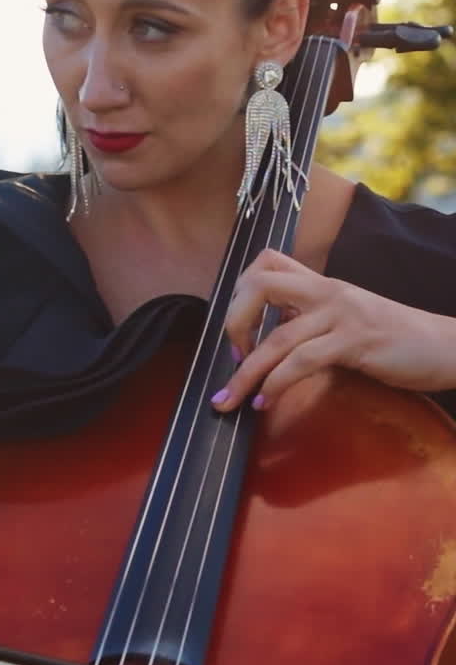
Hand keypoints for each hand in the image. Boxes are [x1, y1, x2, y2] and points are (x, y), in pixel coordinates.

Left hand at [210, 248, 455, 411]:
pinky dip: (276, 385)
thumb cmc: (393, 339)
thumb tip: (268, 343)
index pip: (266, 262)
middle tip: (233, 357)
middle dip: (233, 322)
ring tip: (230, 400)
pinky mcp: (355, 342)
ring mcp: (341, 314)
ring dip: (246, 374)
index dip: (240, 292)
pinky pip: (303, 361)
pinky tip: (266, 402)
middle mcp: (327, 291)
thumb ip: (309, 321)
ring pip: (277, 337)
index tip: (239, 331)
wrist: (444, 346)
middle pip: (260, 284)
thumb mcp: (344, 320)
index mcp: (321, 284)